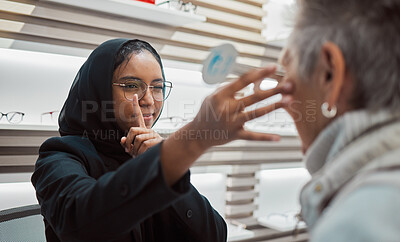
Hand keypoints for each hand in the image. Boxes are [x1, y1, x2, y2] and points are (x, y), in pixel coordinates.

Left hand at [120, 95, 162, 156]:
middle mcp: (149, 130)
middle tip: (128, 151)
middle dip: (128, 141)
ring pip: (138, 139)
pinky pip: (144, 145)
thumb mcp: (134, 149)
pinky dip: (140, 152)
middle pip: (133, 130)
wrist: (161, 159)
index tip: (134, 95)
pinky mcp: (157, 140)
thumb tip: (122, 139)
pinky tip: (143, 155)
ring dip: (135, 150)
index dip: (136, 106)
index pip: (139, 116)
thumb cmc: (145, 154)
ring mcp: (153, 135)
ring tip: (138, 155)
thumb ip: (127, 144)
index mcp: (144, 131)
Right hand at [161, 65, 293, 185]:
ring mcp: (231, 122)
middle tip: (290, 85)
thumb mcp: (213, 96)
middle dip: (273, 90)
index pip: (243, 81)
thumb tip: (248, 83)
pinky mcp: (235, 135)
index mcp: (221, 95)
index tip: (273, 67)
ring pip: (256, 113)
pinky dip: (265, 138)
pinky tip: (278, 138)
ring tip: (289, 101)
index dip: (259, 73)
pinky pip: (252, 136)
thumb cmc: (208, 111)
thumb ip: (229, 88)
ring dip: (273, 106)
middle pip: (254, 97)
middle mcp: (227, 108)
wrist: (198, 134)